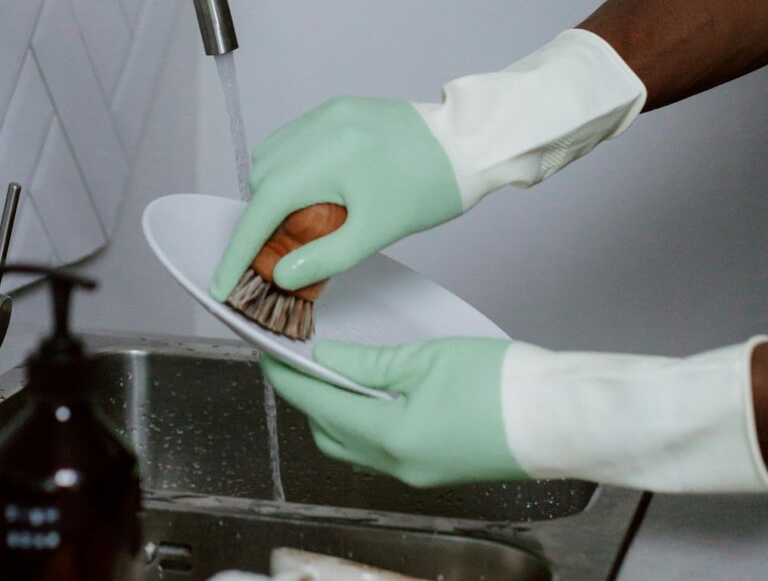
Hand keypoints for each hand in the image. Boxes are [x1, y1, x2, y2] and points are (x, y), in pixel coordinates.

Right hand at [210, 30, 646, 302]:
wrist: (471, 142)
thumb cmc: (429, 188)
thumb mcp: (377, 232)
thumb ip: (325, 257)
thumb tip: (280, 274)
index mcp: (324, 156)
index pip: (262, 208)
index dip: (238, 250)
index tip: (222, 285)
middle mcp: (317, 126)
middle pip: (262, 180)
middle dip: (261, 220)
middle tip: (283, 253)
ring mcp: (326, 113)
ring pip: (272, 157)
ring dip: (274, 192)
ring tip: (302, 221)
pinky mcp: (338, 110)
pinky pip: (294, 141)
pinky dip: (291, 170)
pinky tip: (315, 191)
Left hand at [262, 338, 526, 486]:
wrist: (564, 418)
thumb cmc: (505, 386)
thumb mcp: (426, 360)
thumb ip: (367, 364)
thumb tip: (326, 360)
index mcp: (390, 438)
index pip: (318, 406)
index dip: (288, 380)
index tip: (269, 357)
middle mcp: (399, 466)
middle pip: (329, 435)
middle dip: (307, 400)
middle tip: (299, 363)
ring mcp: (419, 474)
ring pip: (354, 448)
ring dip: (335, 414)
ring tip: (333, 375)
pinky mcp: (437, 471)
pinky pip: (382, 452)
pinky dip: (364, 425)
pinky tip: (372, 397)